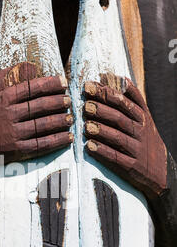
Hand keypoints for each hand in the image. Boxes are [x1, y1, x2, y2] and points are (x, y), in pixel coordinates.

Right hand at [0, 62, 72, 164]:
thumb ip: (9, 76)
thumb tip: (32, 65)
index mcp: (3, 97)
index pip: (33, 87)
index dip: (52, 84)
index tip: (63, 83)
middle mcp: (9, 114)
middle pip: (41, 106)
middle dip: (59, 102)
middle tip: (69, 100)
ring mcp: (13, 133)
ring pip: (44, 125)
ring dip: (61, 121)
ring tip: (70, 117)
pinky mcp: (16, 150)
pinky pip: (41, 144)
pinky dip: (57, 140)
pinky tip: (67, 137)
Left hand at [83, 76, 166, 198]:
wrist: (160, 170)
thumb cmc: (144, 139)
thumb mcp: (144, 117)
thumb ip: (131, 98)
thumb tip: (115, 76)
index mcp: (142, 116)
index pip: (124, 101)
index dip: (106, 92)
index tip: (88, 85)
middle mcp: (140, 131)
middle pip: (120, 118)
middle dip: (102, 110)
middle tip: (85, 105)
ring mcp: (137, 149)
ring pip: (118, 137)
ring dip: (101, 131)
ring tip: (86, 126)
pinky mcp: (132, 166)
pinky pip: (117, 158)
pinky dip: (103, 152)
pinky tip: (90, 147)